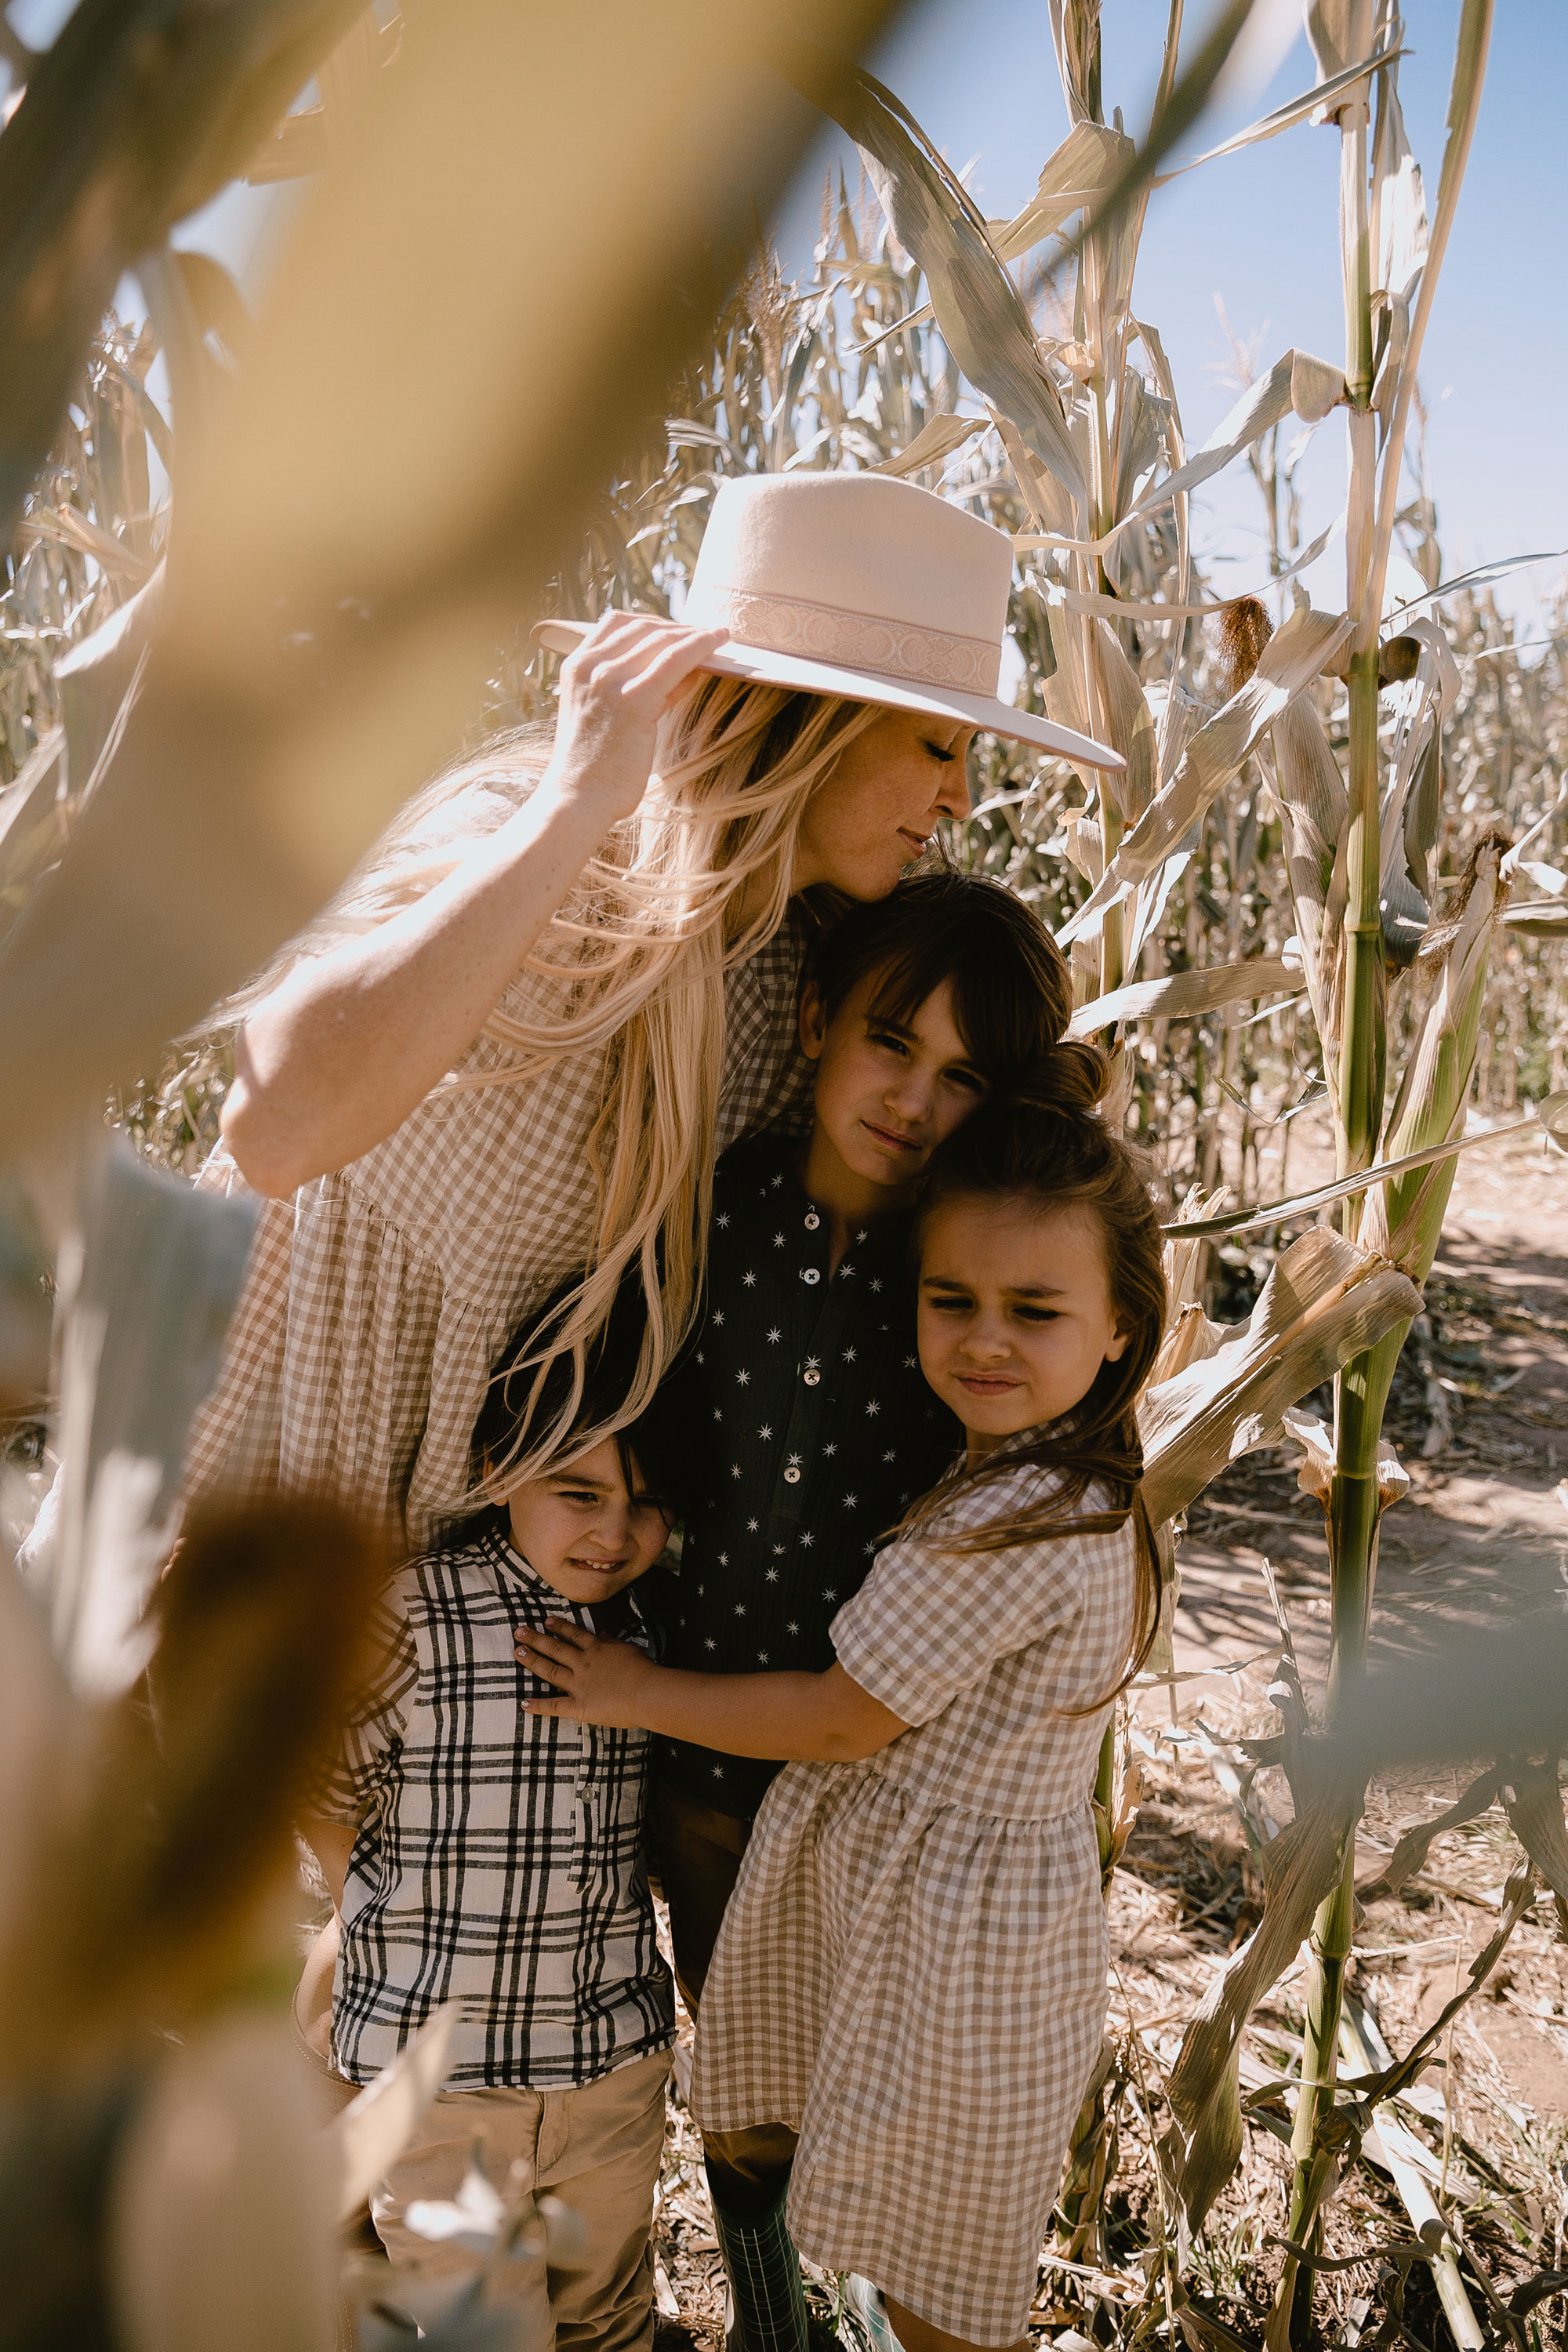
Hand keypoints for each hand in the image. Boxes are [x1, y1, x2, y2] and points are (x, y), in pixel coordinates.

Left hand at [517, 1618, 660, 1728]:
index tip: (546, 1621)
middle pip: (555, 1648)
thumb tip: (601, 1633)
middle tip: (519, 1631)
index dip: (559, 1627)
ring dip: (533, 1661)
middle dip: (536, 1639)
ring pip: (550, 1670)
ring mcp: (579, 1684)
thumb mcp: (628, 1649)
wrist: (648, 1692)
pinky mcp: (579, 1706)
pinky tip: (523, 1703)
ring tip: (518, 1652)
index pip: (574, 1634)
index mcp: (597, 1649)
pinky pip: (555, 1706)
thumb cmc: (643, 1670)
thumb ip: (611, 1642)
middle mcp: (583, 1664)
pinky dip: (538, 1705)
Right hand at [543, 613, 728, 827]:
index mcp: (576, 665)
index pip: (617, 623)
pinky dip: (700, 647)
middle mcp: (590, 666)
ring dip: (695, 634)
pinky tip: (718, 643)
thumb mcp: (607, 715)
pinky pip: (676, 661)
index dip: (654, 621)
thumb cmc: (595, 767)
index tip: (679, 629)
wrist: (577, 799)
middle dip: (679, 627)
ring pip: (662, 640)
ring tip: (718, 636)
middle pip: (643, 628)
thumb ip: (639, 689)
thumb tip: (686, 670)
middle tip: (706, 634)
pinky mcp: (634, 701)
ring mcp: (609, 681)